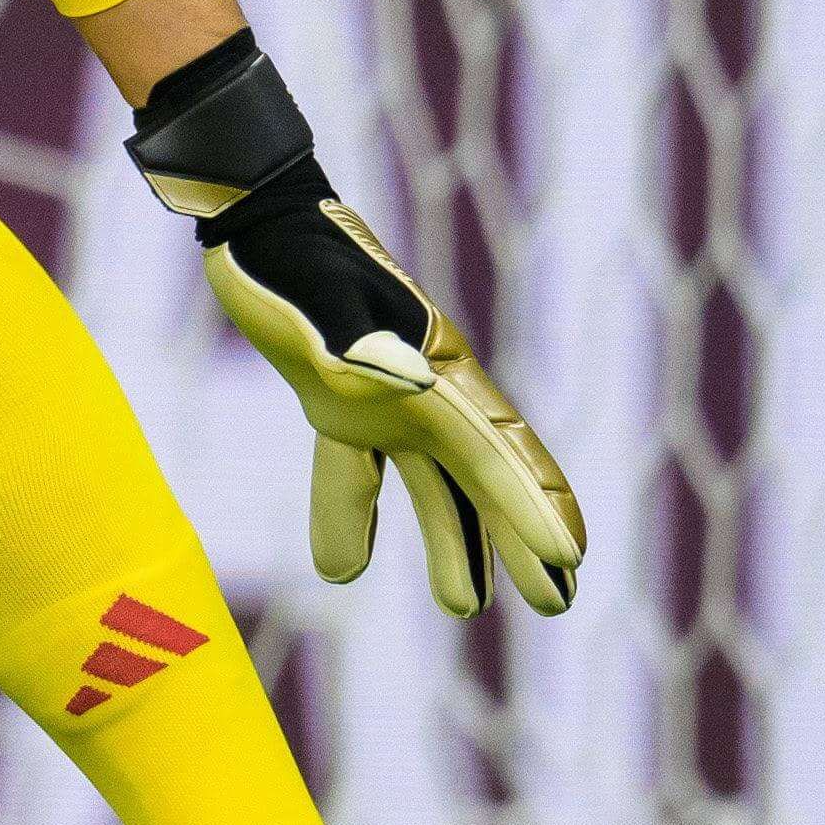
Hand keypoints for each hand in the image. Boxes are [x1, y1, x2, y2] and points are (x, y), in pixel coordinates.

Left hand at [203, 171, 584, 620]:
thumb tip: (414, 382)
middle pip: (486, 476)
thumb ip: (366, 344)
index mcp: (435, 370)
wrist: (255, 217)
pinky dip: (353, 514)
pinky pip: (358, 469)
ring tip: (465, 606)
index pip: (496, 450)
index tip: (569, 559)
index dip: (534, 504)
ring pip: (434, 482)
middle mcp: (426, 388)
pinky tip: (343, 567)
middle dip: (522, 536)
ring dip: (455, 540)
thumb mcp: (324, 304)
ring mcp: (387, 396)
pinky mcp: (340, 400)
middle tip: (557, 602)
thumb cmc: (293, 259)